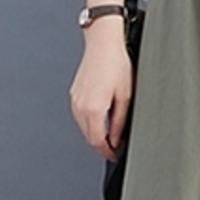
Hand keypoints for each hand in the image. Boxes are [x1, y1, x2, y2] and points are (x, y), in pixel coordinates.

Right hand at [69, 23, 132, 162]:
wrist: (103, 44)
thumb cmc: (116, 64)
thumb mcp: (126, 97)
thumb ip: (120, 122)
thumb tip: (118, 139)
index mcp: (93, 109)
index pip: (97, 141)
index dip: (107, 152)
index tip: (115, 155)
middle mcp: (80, 106)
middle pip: (89, 137)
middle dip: (102, 145)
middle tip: (115, 148)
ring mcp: (75, 100)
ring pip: (83, 127)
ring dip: (95, 134)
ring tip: (111, 136)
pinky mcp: (74, 94)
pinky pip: (80, 116)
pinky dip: (90, 123)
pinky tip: (101, 120)